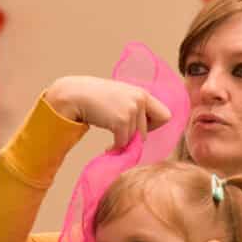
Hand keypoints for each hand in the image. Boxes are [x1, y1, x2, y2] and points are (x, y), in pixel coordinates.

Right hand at [44, 76, 171, 149]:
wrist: (76, 95)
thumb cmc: (97, 99)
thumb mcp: (122, 98)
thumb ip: (135, 110)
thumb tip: (144, 136)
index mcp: (142, 94)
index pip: (165, 116)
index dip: (154, 126)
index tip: (138, 128)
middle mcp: (140, 99)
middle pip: (147, 132)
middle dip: (133, 138)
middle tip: (120, 136)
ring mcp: (131, 109)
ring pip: (134, 139)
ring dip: (122, 142)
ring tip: (112, 138)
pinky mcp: (121, 120)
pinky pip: (123, 143)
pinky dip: (115, 148)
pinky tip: (108, 147)